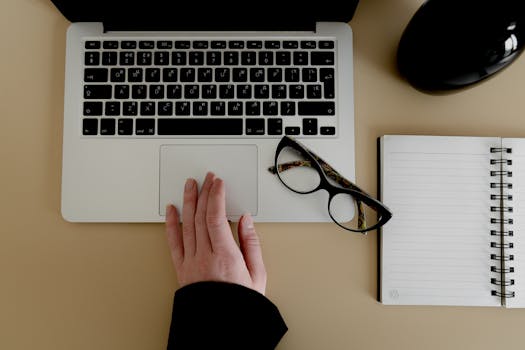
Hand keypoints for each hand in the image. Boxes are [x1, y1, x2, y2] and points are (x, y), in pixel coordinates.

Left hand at [165, 172, 266, 294]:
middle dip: (205, 193)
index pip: (216, 218)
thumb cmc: (240, 302)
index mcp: (226, 257)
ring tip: (190, 185)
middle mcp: (205, 257)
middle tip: (208, 178)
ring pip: (187, 224)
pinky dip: (171, 223)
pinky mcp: (181, 268)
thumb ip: (252, 244)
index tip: (219, 183)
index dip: (216, 197)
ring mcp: (190, 262)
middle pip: (201, 217)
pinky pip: (173, 242)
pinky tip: (172, 210)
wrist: (220, 324)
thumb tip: (246, 220)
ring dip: (189, 201)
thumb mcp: (258, 274)